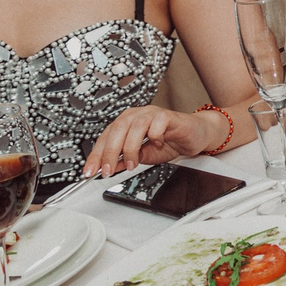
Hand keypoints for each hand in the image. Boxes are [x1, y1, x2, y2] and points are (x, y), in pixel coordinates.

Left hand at [84, 104, 225, 176]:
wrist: (195, 136)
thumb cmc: (170, 143)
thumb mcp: (144, 156)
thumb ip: (125, 160)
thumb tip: (108, 168)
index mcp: (127, 123)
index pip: (105, 136)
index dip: (96, 155)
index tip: (90, 171)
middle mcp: (137, 115)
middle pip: (116, 129)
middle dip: (109, 152)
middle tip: (107, 171)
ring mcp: (153, 113)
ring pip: (134, 126)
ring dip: (130, 148)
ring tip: (132, 164)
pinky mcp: (169, 116)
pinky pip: (156, 124)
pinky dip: (153, 136)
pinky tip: (157, 144)